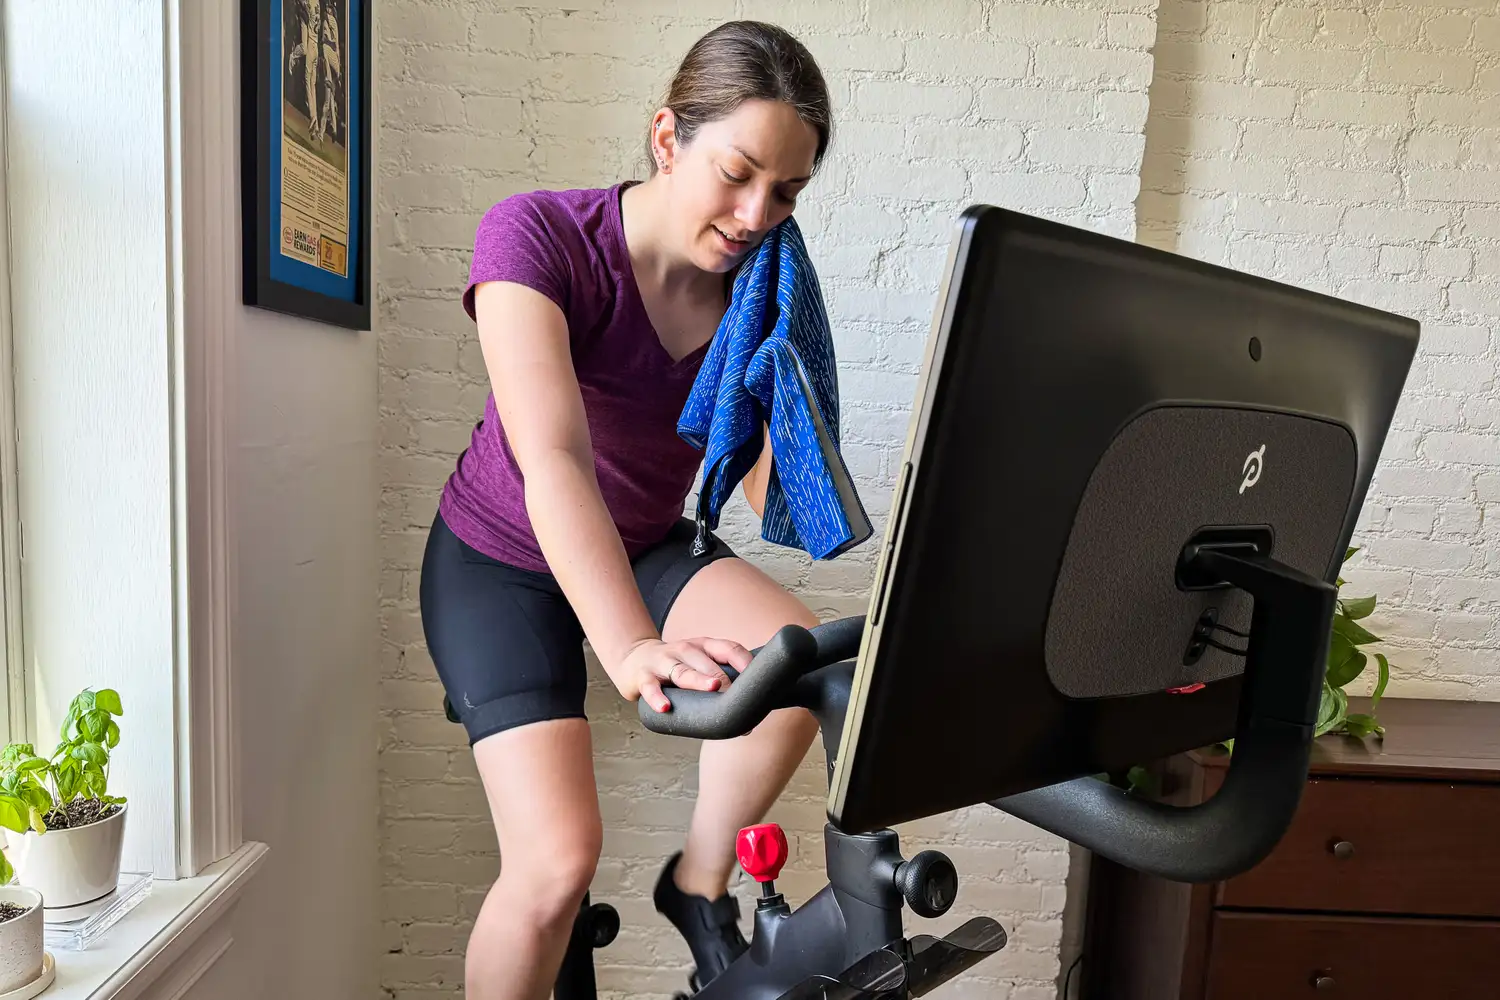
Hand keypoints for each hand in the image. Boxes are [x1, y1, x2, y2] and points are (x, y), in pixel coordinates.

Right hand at [614, 637, 753, 712]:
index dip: (746, 662)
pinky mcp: (644, 676)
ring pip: (683, 672)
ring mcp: (663, 661)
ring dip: (699, 680)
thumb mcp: (699, 663)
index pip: (729, 649)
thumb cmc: (677, 666)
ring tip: (713, 688)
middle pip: (709, 664)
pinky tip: (665, 707)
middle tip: (739, 701)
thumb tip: (753, 707)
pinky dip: (657, 697)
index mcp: (704, 646)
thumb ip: (721, 677)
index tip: (760, 679)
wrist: (634, 658)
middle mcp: (685, 650)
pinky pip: (651, 687)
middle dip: (726, 681)